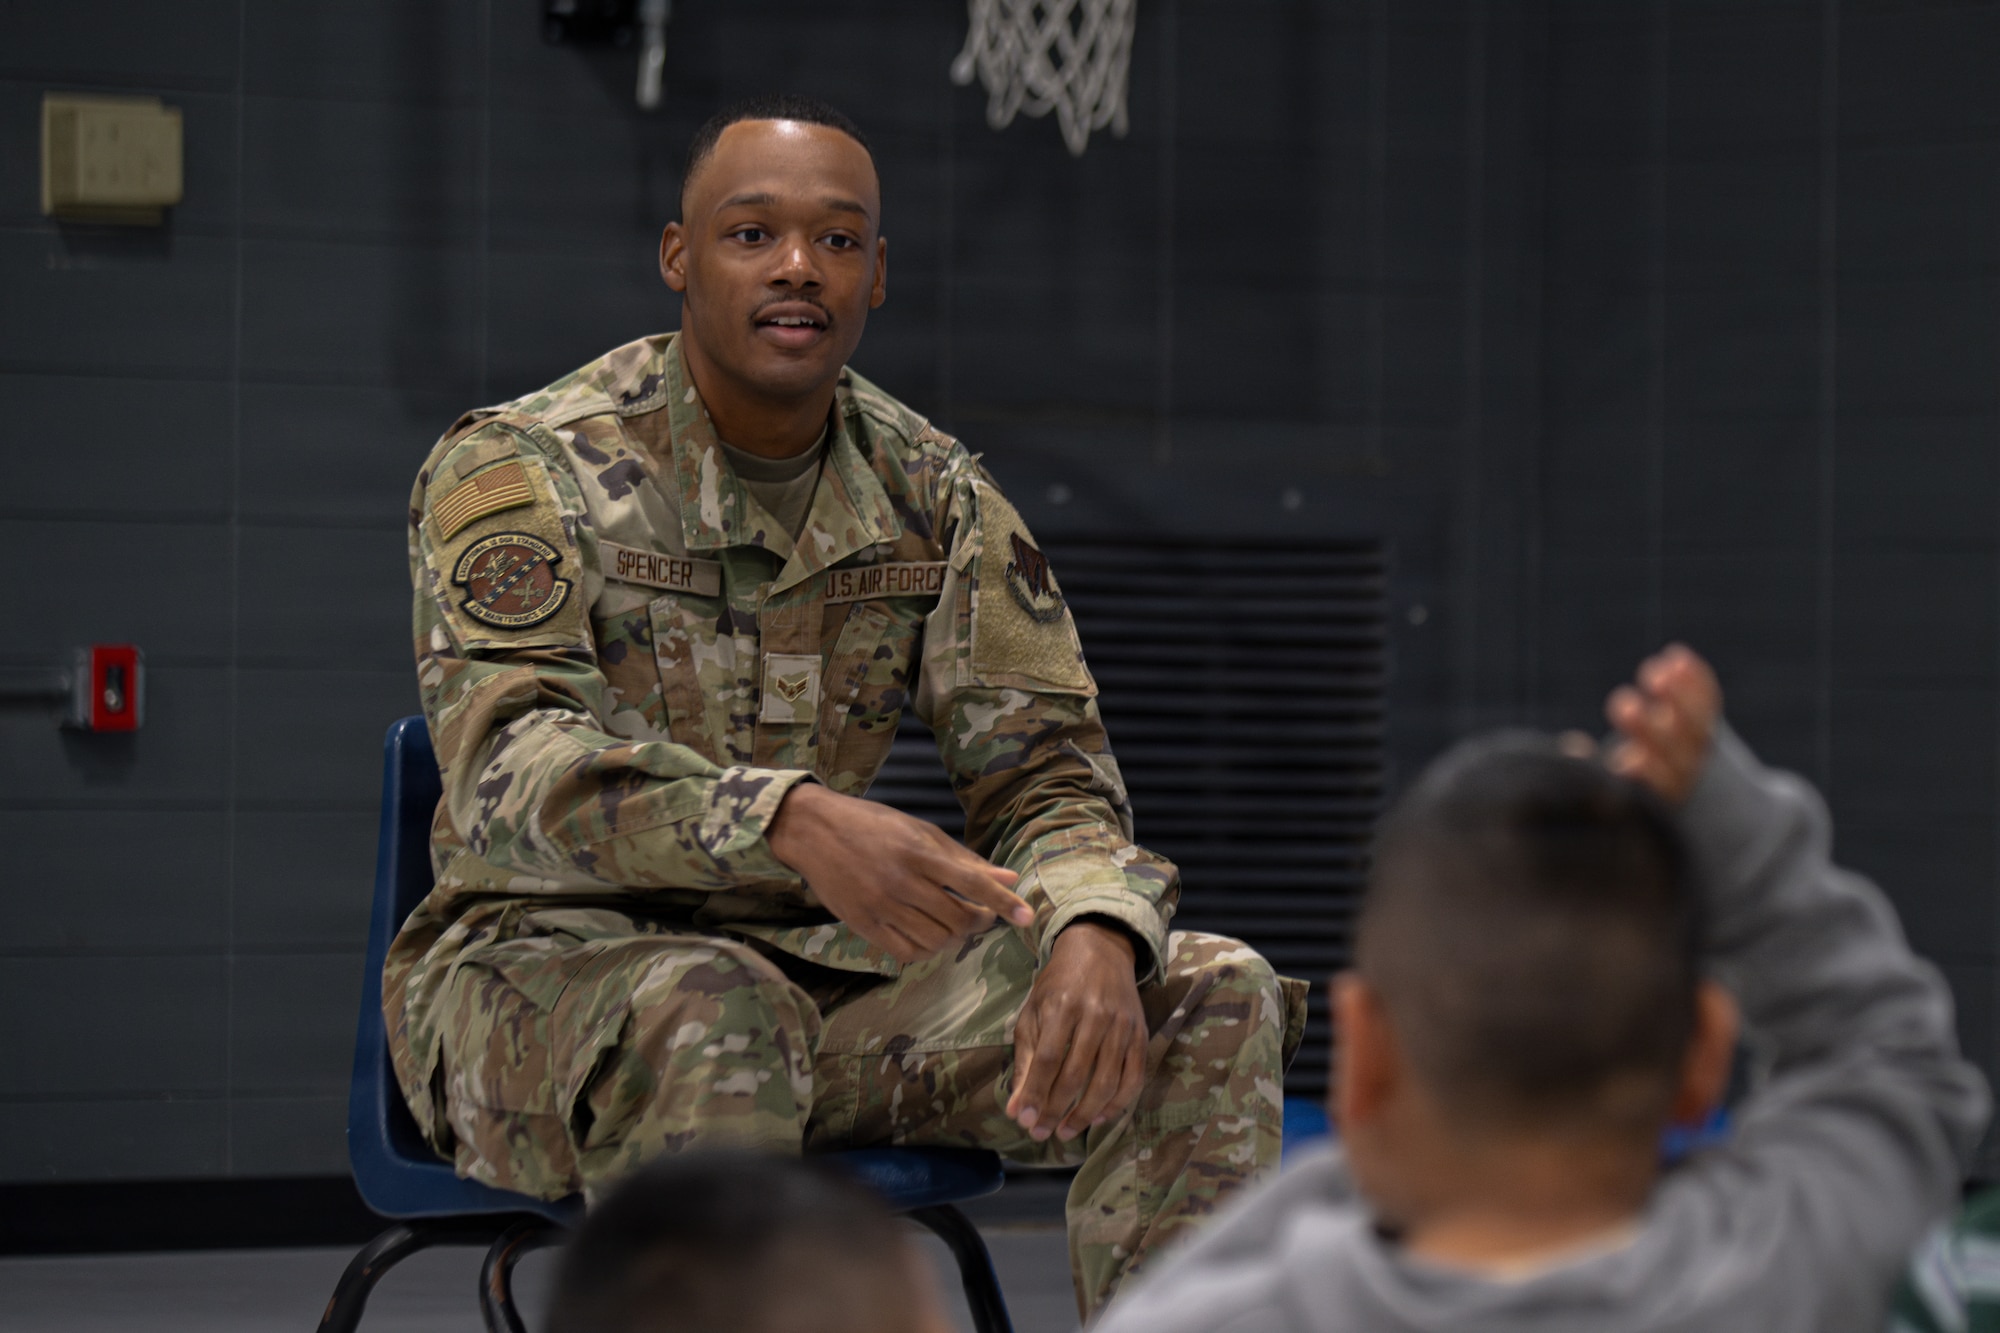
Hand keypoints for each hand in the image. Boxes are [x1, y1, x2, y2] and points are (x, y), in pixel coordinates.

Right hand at [765, 783, 1033, 964]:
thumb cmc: (873, 825)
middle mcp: (901, 881)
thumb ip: (964, 858)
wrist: (813, 831)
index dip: (1002, 902)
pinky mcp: (863, 924)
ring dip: (954, 937)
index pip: (971, 882)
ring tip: (952, 922)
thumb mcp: (920, 831)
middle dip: (979, 921)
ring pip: (935, 939)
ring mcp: (880, 906)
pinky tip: (927, 934)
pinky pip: (907, 951)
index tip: (1026, 917)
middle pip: (957, 918)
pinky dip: (926, 949)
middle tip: (980, 914)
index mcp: (918, 852)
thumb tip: (1007, 878)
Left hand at [1005, 921, 1147, 1142]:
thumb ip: (1025, 1061)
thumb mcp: (1032, 1013)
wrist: (1100, 951)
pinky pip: (1134, 1078)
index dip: (1037, 1094)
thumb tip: (1016, 1110)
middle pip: (1076, 1075)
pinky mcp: (1141, 1034)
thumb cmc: (1058, 984)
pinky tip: (1098, 1118)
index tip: (1025, 1121)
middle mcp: (1096, 1015)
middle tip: (1041, 1134)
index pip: (1049, 1060)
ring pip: (1107, 1082)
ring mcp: (1122, 1026)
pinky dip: (1117, 1104)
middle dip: (1056, 1111)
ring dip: (1085, 1114)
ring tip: (1065, 1132)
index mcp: (1063, 1006)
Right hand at [1602, 644, 1723, 804]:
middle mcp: (1688, 779)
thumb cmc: (1616, 791)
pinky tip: (1674, 656)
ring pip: (1696, 726)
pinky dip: (1694, 680)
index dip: (1645, 775)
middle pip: (1675, 754)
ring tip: (1654, 672)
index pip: (1659, 789)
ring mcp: (1702, 752)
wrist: (1671, 790)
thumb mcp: (1601, 789)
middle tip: (1625, 707)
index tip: (1626, 762)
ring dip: (1676, 698)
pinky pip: (1707, 702)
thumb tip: (1574, 748)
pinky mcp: (1708, 725)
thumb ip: (1589, 771)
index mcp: (1661, 802)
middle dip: (1650, 729)